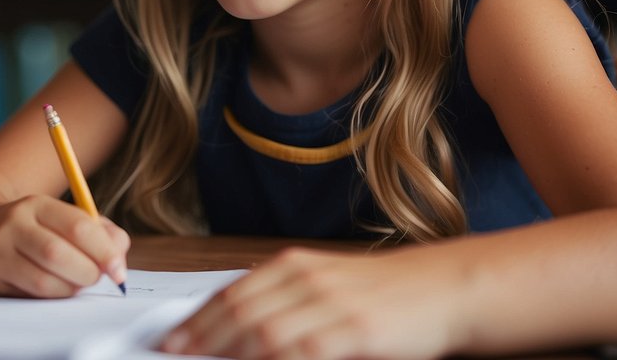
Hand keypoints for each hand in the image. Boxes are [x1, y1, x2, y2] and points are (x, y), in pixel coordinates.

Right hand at [0, 194, 128, 297]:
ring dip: (70, 289)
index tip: (119, 270)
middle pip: (58, 254)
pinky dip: (52, 298)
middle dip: (87, 273)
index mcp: (38, 204)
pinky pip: (29, 296)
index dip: (104, 251)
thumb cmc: (36, 229)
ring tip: (76, 284)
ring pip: (43, 281)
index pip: (77, 226)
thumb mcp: (64, 218)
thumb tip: (119, 258)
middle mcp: (14, 224)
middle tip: (96, 278)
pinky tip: (56, 289)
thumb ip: (100, 232)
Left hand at [159, 246, 462, 359]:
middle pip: (239, 313)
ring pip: (263, 332)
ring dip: (228, 351)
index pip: (231, 293)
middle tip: (173, 354)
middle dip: (201, 338)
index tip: (170, 339)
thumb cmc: (384, 293)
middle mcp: (307, 279)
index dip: (197, 319)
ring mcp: (331, 304)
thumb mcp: (326, 285)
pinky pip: (303, 352)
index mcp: (295, 265)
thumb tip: (235, 328)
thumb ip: (284, 300)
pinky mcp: (356, 330)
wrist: (445, 288)